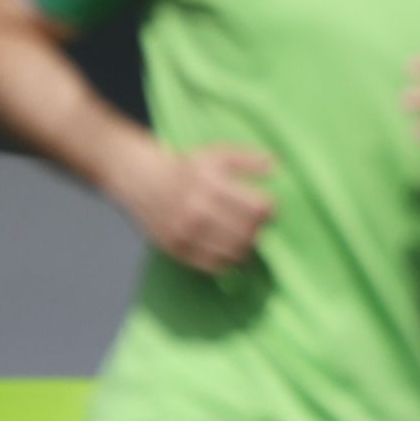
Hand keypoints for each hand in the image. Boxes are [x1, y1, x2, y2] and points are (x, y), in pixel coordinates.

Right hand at [113, 142, 275, 274]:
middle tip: (258, 225)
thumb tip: (275, 166)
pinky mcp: (176, 249)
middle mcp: (197, 210)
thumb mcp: (218, 155)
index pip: (257, 208)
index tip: (268, 208)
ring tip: (245, 236)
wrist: (144, 182)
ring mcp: (185, 232)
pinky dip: (228, 260)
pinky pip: (213, 265)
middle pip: (248, 232)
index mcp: (212, 185)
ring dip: (247, 246)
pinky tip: (230, 249)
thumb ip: (248, 160)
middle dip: (260, 230)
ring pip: (234, 251)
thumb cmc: (188, 169)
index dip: (270, 210)